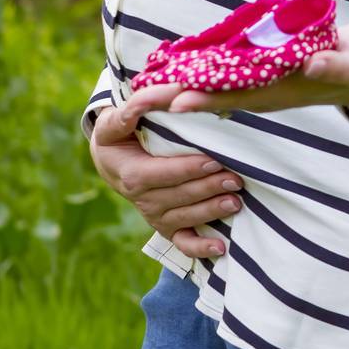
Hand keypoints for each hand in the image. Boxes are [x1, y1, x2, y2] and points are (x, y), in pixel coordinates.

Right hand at [89, 104, 242, 259]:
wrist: (111, 162)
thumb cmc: (118, 136)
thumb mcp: (115, 121)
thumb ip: (131, 109)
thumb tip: (146, 99)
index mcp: (132, 174)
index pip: (163, 174)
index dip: (188, 169)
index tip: (214, 159)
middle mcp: (143, 200)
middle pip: (180, 196)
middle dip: (209, 188)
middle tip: (236, 179)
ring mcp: (155, 216)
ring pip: (186, 218)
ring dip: (211, 211)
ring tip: (236, 202)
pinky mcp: (165, 226)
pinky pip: (182, 242)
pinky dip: (200, 248)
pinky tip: (220, 247)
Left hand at [123, 21, 348, 121]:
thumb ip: (334, 66)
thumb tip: (312, 65)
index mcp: (283, 90)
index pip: (238, 96)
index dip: (206, 97)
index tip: (175, 101)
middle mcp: (267, 90)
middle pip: (217, 94)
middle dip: (179, 94)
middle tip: (141, 96)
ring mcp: (264, 84)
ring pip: (217, 85)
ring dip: (184, 83)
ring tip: (147, 82)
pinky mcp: (266, 73)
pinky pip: (228, 74)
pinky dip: (203, 69)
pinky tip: (180, 65)